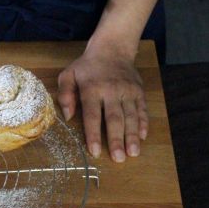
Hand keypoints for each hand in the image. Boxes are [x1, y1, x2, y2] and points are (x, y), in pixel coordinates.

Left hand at [57, 40, 147, 162]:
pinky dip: (143, 123)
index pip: (92, 116)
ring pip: (131, 116)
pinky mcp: (139, 91)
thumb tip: (67, 116)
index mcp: (91, 89)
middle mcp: (111, 91)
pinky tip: (143, 137)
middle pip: (114, 119)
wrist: (112, 48)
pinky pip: (142, 109)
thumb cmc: (87, 67)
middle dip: (117, 140)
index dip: (93, 134)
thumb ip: (65, 94)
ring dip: (132, 136)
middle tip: (118, 158)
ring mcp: (127, 91)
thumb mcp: (69, 75)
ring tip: (133, 153)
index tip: (95, 151)